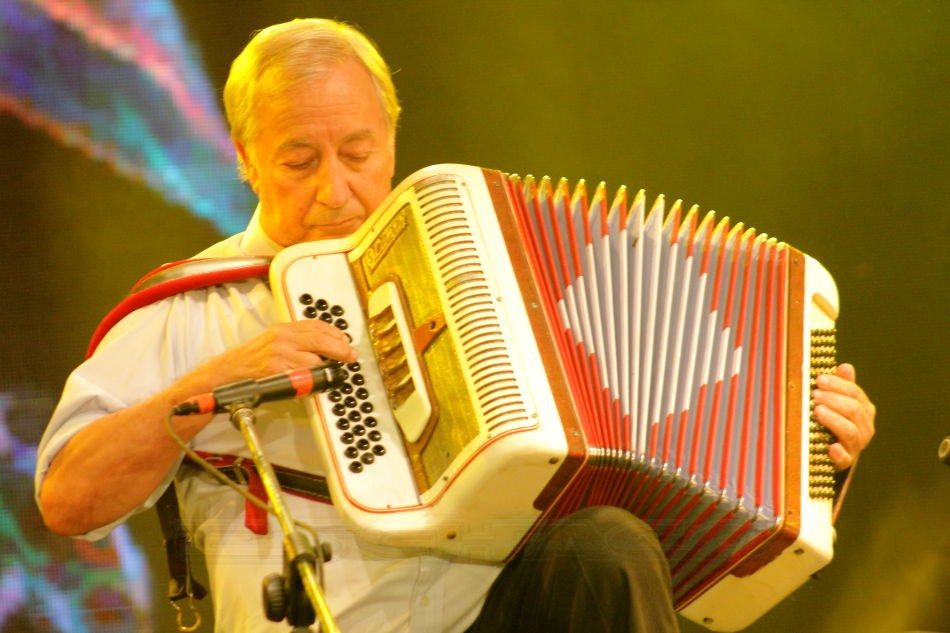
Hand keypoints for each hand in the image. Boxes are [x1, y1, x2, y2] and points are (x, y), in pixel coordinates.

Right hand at [199, 320, 357, 382]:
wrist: (228, 372)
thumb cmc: (251, 360)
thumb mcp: (273, 341)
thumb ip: (296, 340)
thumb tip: (323, 345)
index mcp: (283, 328)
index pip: (316, 325)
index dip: (335, 332)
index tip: (345, 340)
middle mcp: (283, 337)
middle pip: (320, 339)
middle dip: (340, 348)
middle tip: (350, 355)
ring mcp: (280, 354)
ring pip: (315, 358)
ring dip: (327, 366)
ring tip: (334, 369)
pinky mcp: (277, 370)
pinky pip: (303, 374)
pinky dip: (313, 378)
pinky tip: (317, 380)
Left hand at [812, 363, 875, 470]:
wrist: (835, 453)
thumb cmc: (836, 421)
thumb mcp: (839, 403)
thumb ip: (843, 386)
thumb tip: (845, 366)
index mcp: (864, 410)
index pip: (855, 393)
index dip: (837, 385)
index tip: (819, 379)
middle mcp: (865, 427)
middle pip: (853, 410)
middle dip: (833, 400)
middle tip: (815, 394)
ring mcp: (857, 445)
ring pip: (850, 431)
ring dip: (834, 420)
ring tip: (817, 411)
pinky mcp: (846, 461)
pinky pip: (845, 458)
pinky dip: (839, 453)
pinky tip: (831, 447)